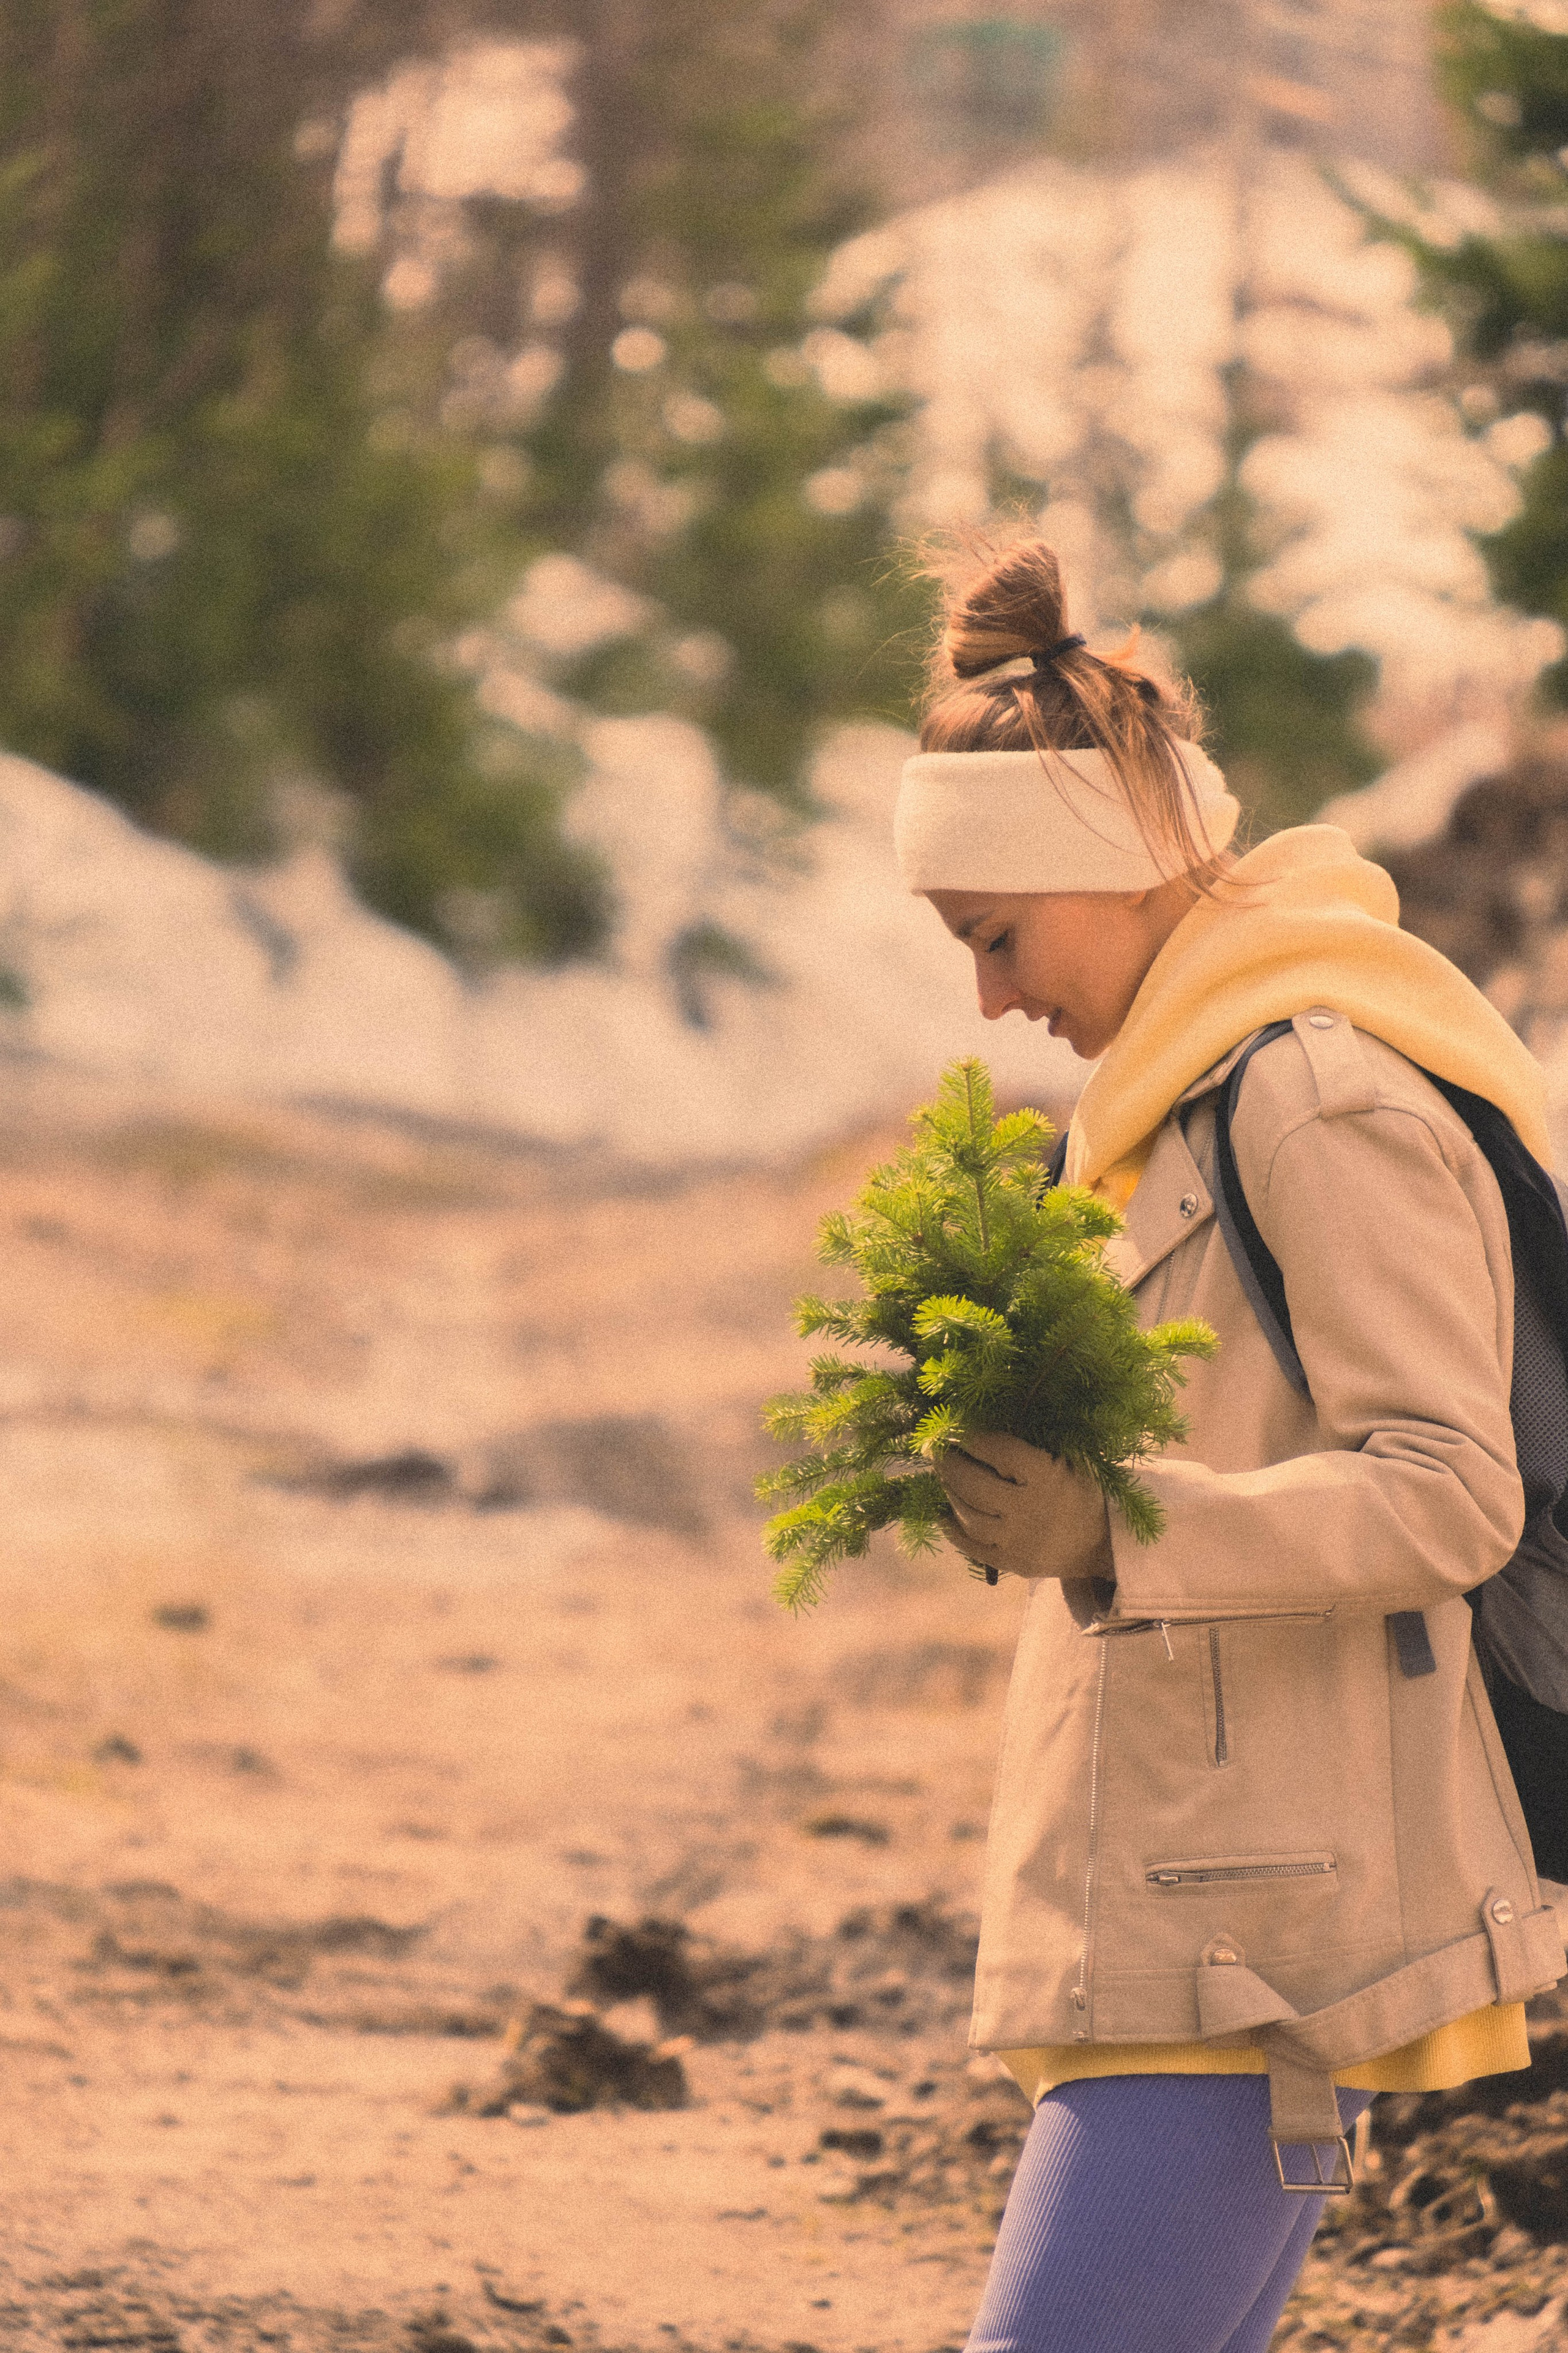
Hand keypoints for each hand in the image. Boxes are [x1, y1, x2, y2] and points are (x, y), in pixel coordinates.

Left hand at [938, 1431, 1111, 1582]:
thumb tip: (1001, 1410)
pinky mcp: (1011, 1563)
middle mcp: (1029, 1510)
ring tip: (942, 1476)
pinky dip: (952, 1529)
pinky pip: (971, 1547)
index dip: (971, 1436)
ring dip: (949, 1492)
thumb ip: (1042, 1439)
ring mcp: (1017, 1541)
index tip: (954, 1426)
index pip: (998, 1450)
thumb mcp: (1075, 1459)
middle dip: (949, 1464)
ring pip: (968, 1516)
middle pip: (974, 1485)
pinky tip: (942, 1512)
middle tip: (937, 1451)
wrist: (1101, 1545)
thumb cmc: (1083, 1492)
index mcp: (1047, 1477)